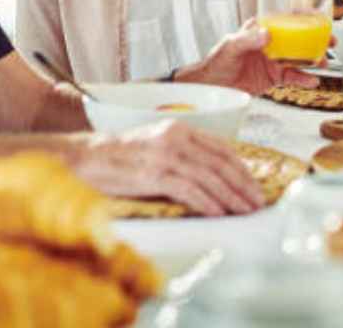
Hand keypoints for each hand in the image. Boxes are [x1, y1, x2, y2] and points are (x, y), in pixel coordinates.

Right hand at [76, 119, 263, 215]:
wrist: (85, 158)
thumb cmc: (119, 157)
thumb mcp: (156, 146)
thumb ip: (182, 154)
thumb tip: (212, 176)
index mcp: (179, 129)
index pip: (221, 148)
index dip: (241, 168)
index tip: (253, 185)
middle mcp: (175, 138)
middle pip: (220, 163)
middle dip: (242, 185)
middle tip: (257, 202)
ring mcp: (164, 155)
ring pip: (208, 177)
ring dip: (230, 197)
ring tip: (244, 211)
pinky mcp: (153, 174)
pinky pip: (188, 190)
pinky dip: (207, 202)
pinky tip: (218, 212)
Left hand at [175, 21, 321, 93]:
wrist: (212, 86)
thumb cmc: (217, 61)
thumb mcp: (230, 45)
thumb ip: (247, 39)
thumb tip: (267, 34)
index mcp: (261, 29)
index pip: (285, 18)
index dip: (303, 16)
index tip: (318, 16)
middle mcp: (271, 43)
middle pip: (299, 38)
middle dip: (317, 38)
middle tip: (331, 41)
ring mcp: (274, 60)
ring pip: (300, 58)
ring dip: (314, 59)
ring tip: (324, 62)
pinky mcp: (274, 77)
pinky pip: (293, 77)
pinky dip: (304, 79)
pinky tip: (313, 81)